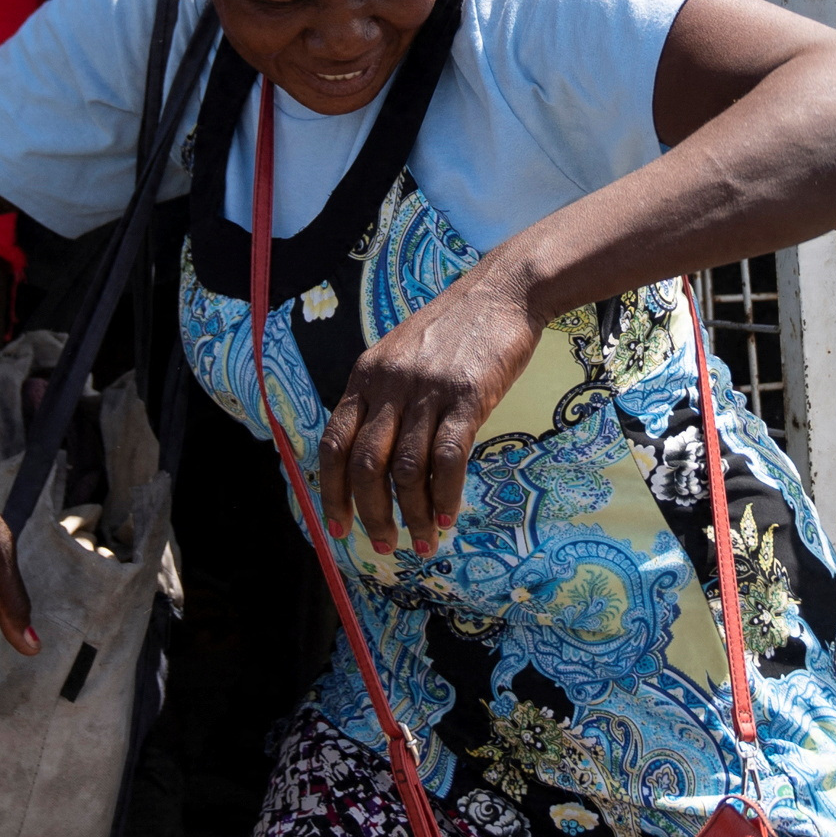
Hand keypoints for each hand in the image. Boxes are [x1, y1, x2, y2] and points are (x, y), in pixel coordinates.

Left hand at [320, 267, 538, 557]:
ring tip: (425, 542)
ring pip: (406, 469)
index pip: (334, 444)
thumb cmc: (455, 329)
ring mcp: (427, 390)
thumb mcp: (401, 355)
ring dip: (413, 515)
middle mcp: (388, 384)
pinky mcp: (466, 397)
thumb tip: (373, 462)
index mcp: (365, 376)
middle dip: (372, 514)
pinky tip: (450, 516)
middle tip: (385, 545)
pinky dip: (446, 495)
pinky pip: (448, 459)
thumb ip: (383, 399)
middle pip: (365, 464)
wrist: (502, 291)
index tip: (339, 527)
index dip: (333, 492)